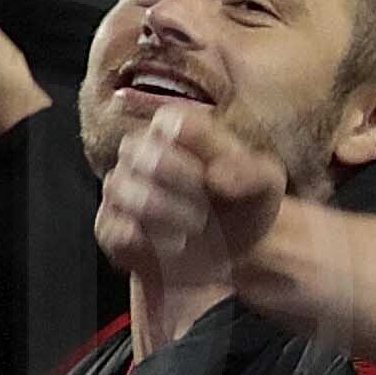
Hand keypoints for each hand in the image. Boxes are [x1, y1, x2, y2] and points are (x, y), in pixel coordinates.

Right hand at [97, 105, 292, 297]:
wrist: (233, 254)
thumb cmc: (244, 206)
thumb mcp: (265, 187)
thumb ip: (250, 173)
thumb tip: (216, 175)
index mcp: (177, 130)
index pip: (171, 120)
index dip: (198, 147)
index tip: (217, 173)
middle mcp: (141, 152)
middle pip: (141, 152)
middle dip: (182, 182)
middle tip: (208, 206)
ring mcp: (121, 188)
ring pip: (121, 187)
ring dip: (165, 211)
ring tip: (196, 226)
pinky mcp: (109, 226)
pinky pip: (112, 226)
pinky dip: (145, 238)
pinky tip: (174, 244)